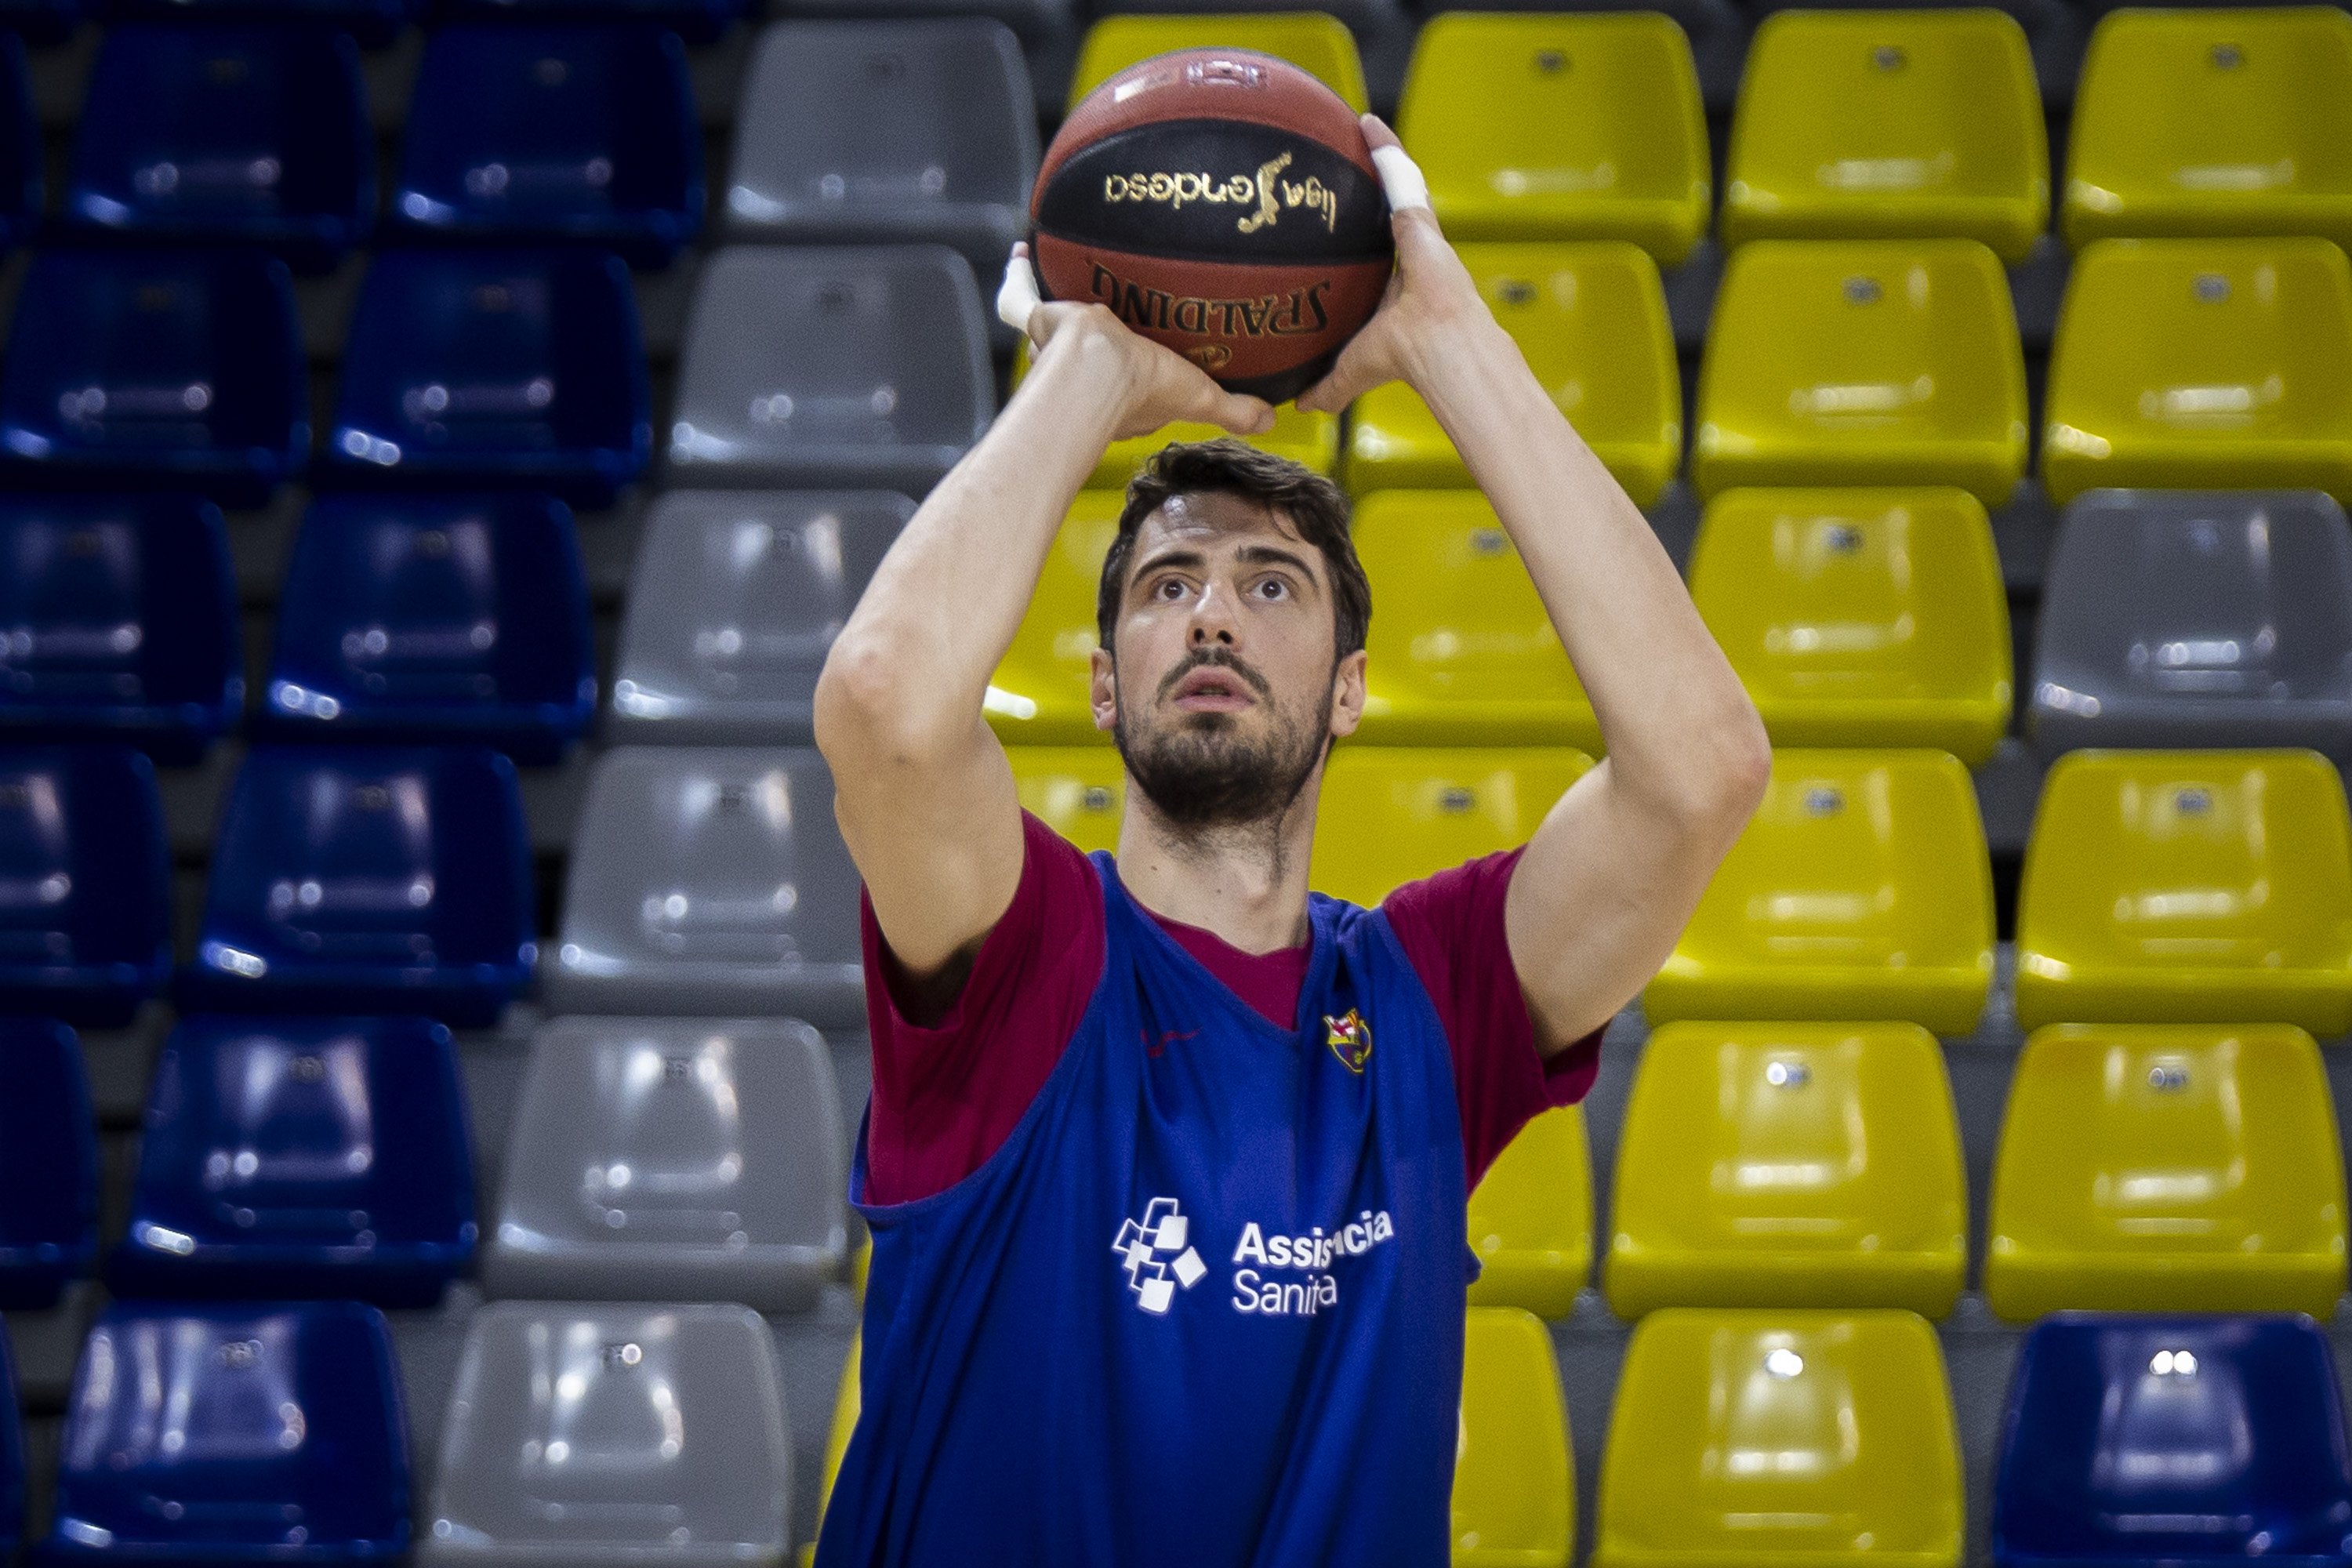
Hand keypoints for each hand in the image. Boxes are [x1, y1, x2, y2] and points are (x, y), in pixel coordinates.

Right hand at [1003, 243, 1276, 440]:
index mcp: (1122, 395)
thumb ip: (1233, 408)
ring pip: (1057, 332)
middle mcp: (1086, 375)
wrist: (1096, 369)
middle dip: (1096, 340)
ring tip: (1076, 281)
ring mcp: (1058, 350)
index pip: (1129, 378)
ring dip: (1064, 312)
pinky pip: (1021, 298)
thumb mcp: (1201, 397)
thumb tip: (1271, 420)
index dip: (1141, 369)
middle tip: (1113, 315)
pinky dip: (1018, 278)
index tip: (1151, 357)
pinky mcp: (1041, 320)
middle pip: (1091, 354)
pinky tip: (1022, 255)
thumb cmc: (1144, 387)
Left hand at [1293, 117, 1487, 414]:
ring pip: (1396, 187)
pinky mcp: (1421, 222)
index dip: (1361, 241)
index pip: (1378, 254)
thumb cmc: (1404, 362)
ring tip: (1357, 129)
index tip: (1341, 226)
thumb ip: (1330, 385)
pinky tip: (1365, 124)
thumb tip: (1301, 404)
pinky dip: (1384, 150)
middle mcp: (1411, 257)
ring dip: (1380, 159)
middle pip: (1388, 214)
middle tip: (1342, 168)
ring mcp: (1419, 237)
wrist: (1438, 349)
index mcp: (1398, 287)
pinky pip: (1399, 176)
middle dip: (1370, 190)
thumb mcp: (1354, 370)